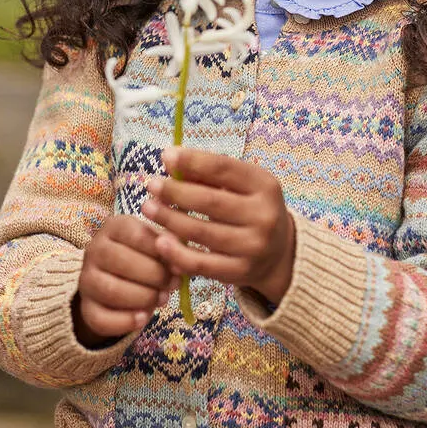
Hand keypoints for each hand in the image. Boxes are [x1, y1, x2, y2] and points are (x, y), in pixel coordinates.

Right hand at [75, 214, 177, 346]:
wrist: (119, 279)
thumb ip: (171, 247)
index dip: (160, 252)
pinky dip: (125, 322)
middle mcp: (94, 250)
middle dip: (154, 276)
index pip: (136, 235)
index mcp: (114, 227)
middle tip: (172, 285)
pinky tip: (143, 318)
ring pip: (110, 290)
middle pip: (120, 261)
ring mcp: (86, 279)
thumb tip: (180, 263)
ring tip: (162, 299)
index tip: (178, 267)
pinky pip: (101, 318)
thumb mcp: (158, 244)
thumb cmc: (146, 256)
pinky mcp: (86, 308)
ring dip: (143, 298)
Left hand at [142, 147, 295, 305]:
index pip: (224, 168)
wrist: (278, 253)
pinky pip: (201, 264)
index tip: (166, 155)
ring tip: (148, 208)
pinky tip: (160, 241)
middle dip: (175, 192)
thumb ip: (207, 173)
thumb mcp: (239, 186)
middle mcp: (264, 216)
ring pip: (202, 232)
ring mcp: (253, 247)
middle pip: (210, 201)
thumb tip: (169, 158)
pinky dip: (177, 253)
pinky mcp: (240, 272)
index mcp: (265, 186)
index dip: (193, 161)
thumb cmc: (249, 209)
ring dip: (169, 219)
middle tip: (151, 185)